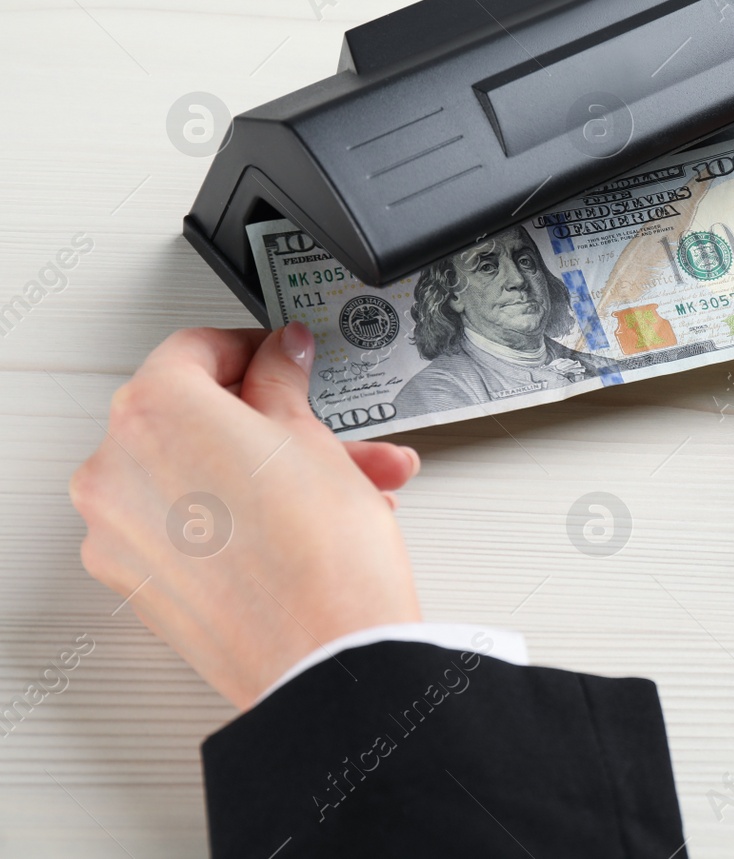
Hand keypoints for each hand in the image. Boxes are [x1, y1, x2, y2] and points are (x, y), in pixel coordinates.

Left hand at [69, 323, 423, 708]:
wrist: (324, 658)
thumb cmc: (321, 560)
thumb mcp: (314, 439)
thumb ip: (282, 383)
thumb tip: (278, 359)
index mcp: (154, 412)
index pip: (194, 349)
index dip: (252, 349)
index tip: (284, 359)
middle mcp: (115, 469)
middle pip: (191, 416)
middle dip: (269, 420)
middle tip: (321, 426)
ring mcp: (116, 531)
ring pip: (193, 474)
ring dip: (266, 471)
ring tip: (344, 487)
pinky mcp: (134, 580)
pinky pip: (184, 525)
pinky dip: (236, 516)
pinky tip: (305, 523)